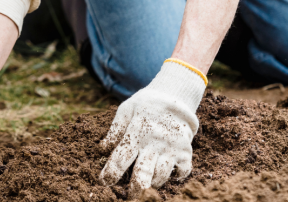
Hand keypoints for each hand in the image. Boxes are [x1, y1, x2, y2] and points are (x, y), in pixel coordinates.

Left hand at [99, 61, 205, 196]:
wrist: (175, 96)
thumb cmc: (146, 105)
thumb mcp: (126, 109)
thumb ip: (115, 129)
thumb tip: (102, 149)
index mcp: (137, 132)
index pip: (121, 157)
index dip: (111, 172)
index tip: (104, 182)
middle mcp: (154, 143)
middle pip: (143, 172)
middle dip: (135, 188)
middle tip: (130, 196)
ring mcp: (171, 148)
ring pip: (161, 176)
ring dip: (152, 183)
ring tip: (146, 183)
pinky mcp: (185, 152)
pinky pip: (181, 173)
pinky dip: (174, 177)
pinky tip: (167, 174)